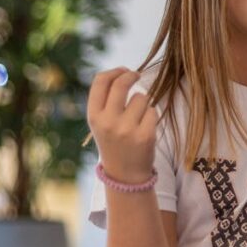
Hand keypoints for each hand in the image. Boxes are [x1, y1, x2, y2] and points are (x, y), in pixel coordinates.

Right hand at [86, 67, 158, 182]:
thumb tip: (123, 72)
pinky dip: (151, 116)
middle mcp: (108, 122)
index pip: (100, 81)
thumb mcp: (101, 122)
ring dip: (143, 103)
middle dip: (131, 75)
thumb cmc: (114, 142)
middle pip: (121, 84)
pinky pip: (153, 111)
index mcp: (94, 116)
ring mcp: (127, 129)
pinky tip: (145, 129)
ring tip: (137, 120)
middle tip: (137, 75)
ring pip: (141, 97)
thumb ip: (106, 99)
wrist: (125, 175)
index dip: (114, 71)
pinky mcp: (145, 136)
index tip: (124, 71)